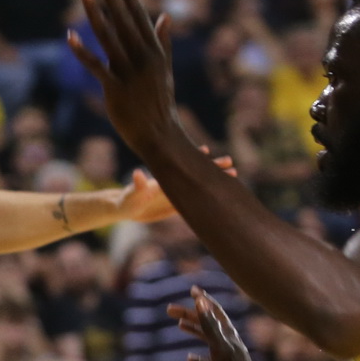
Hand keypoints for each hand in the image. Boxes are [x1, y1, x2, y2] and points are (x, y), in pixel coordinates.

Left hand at [66, 0, 180, 152]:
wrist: (159, 134)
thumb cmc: (159, 101)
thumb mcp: (165, 68)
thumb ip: (164, 41)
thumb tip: (166, 15)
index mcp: (155, 51)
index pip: (139, 15)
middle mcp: (143, 57)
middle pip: (123, 19)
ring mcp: (128, 72)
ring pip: (108, 36)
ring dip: (95, 12)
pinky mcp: (114, 89)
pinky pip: (95, 66)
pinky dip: (82, 51)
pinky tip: (69, 35)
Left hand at [116, 156, 237, 223]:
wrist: (126, 209)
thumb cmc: (126, 201)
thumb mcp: (132, 193)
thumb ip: (137, 184)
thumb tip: (137, 172)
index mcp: (165, 178)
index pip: (183, 166)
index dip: (194, 158)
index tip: (207, 151)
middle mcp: (174, 182)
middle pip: (197, 172)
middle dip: (213, 166)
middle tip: (230, 161)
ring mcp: (177, 192)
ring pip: (200, 185)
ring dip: (215, 180)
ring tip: (234, 173)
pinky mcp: (177, 204)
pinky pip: (196, 199)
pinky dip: (207, 195)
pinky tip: (220, 194)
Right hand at [167, 287, 262, 360]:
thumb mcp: (218, 346)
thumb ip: (209, 324)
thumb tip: (201, 302)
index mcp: (227, 334)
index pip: (214, 311)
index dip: (203, 300)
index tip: (192, 290)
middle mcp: (228, 342)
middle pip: (207, 323)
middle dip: (190, 314)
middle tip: (170, 310)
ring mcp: (226, 356)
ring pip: (207, 339)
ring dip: (194, 330)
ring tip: (179, 326)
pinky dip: (198, 357)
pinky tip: (189, 359)